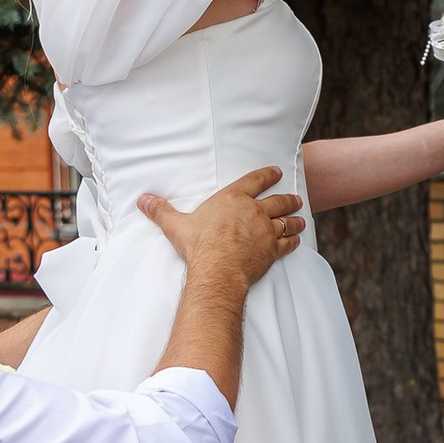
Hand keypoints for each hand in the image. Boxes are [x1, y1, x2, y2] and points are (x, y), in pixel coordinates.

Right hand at [139, 166, 306, 286]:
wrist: (218, 270)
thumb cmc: (199, 246)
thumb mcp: (177, 225)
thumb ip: (161, 211)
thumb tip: (142, 200)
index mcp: (234, 198)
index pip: (255, 181)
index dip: (267, 175)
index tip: (276, 172)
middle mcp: (255, 211)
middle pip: (278, 200)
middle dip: (288, 198)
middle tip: (296, 198)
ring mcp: (266, 231)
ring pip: (287, 221)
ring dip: (295, 219)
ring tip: (301, 218)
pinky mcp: (272, 250)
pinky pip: (288, 243)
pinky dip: (294, 241)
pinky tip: (297, 240)